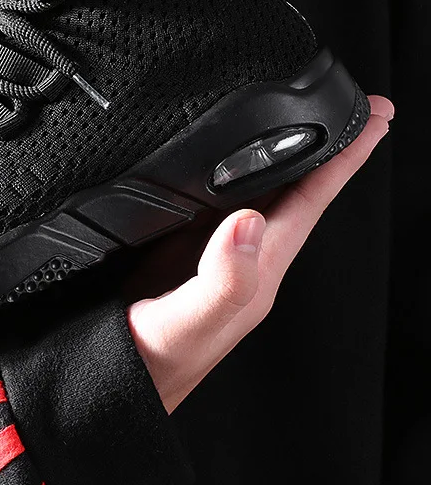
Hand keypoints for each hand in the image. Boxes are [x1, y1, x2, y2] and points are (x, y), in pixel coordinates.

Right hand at [127, 95, 393, 413]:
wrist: (110, 382)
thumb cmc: (151, 365)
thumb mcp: (186, 328)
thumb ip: (222, 282)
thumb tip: (249, 222)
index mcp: (256, 272)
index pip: (311, 203)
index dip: (344, 158)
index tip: (375, 117)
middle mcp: (243, 258)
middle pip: (296, 190)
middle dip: (327, 145)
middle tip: (354, 103)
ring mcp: (213, 252)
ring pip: (261, 191)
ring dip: (287, 155)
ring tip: (307, 120)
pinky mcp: (183, 247)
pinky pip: (219, 197)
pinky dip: (234, 169)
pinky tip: (232, 157)